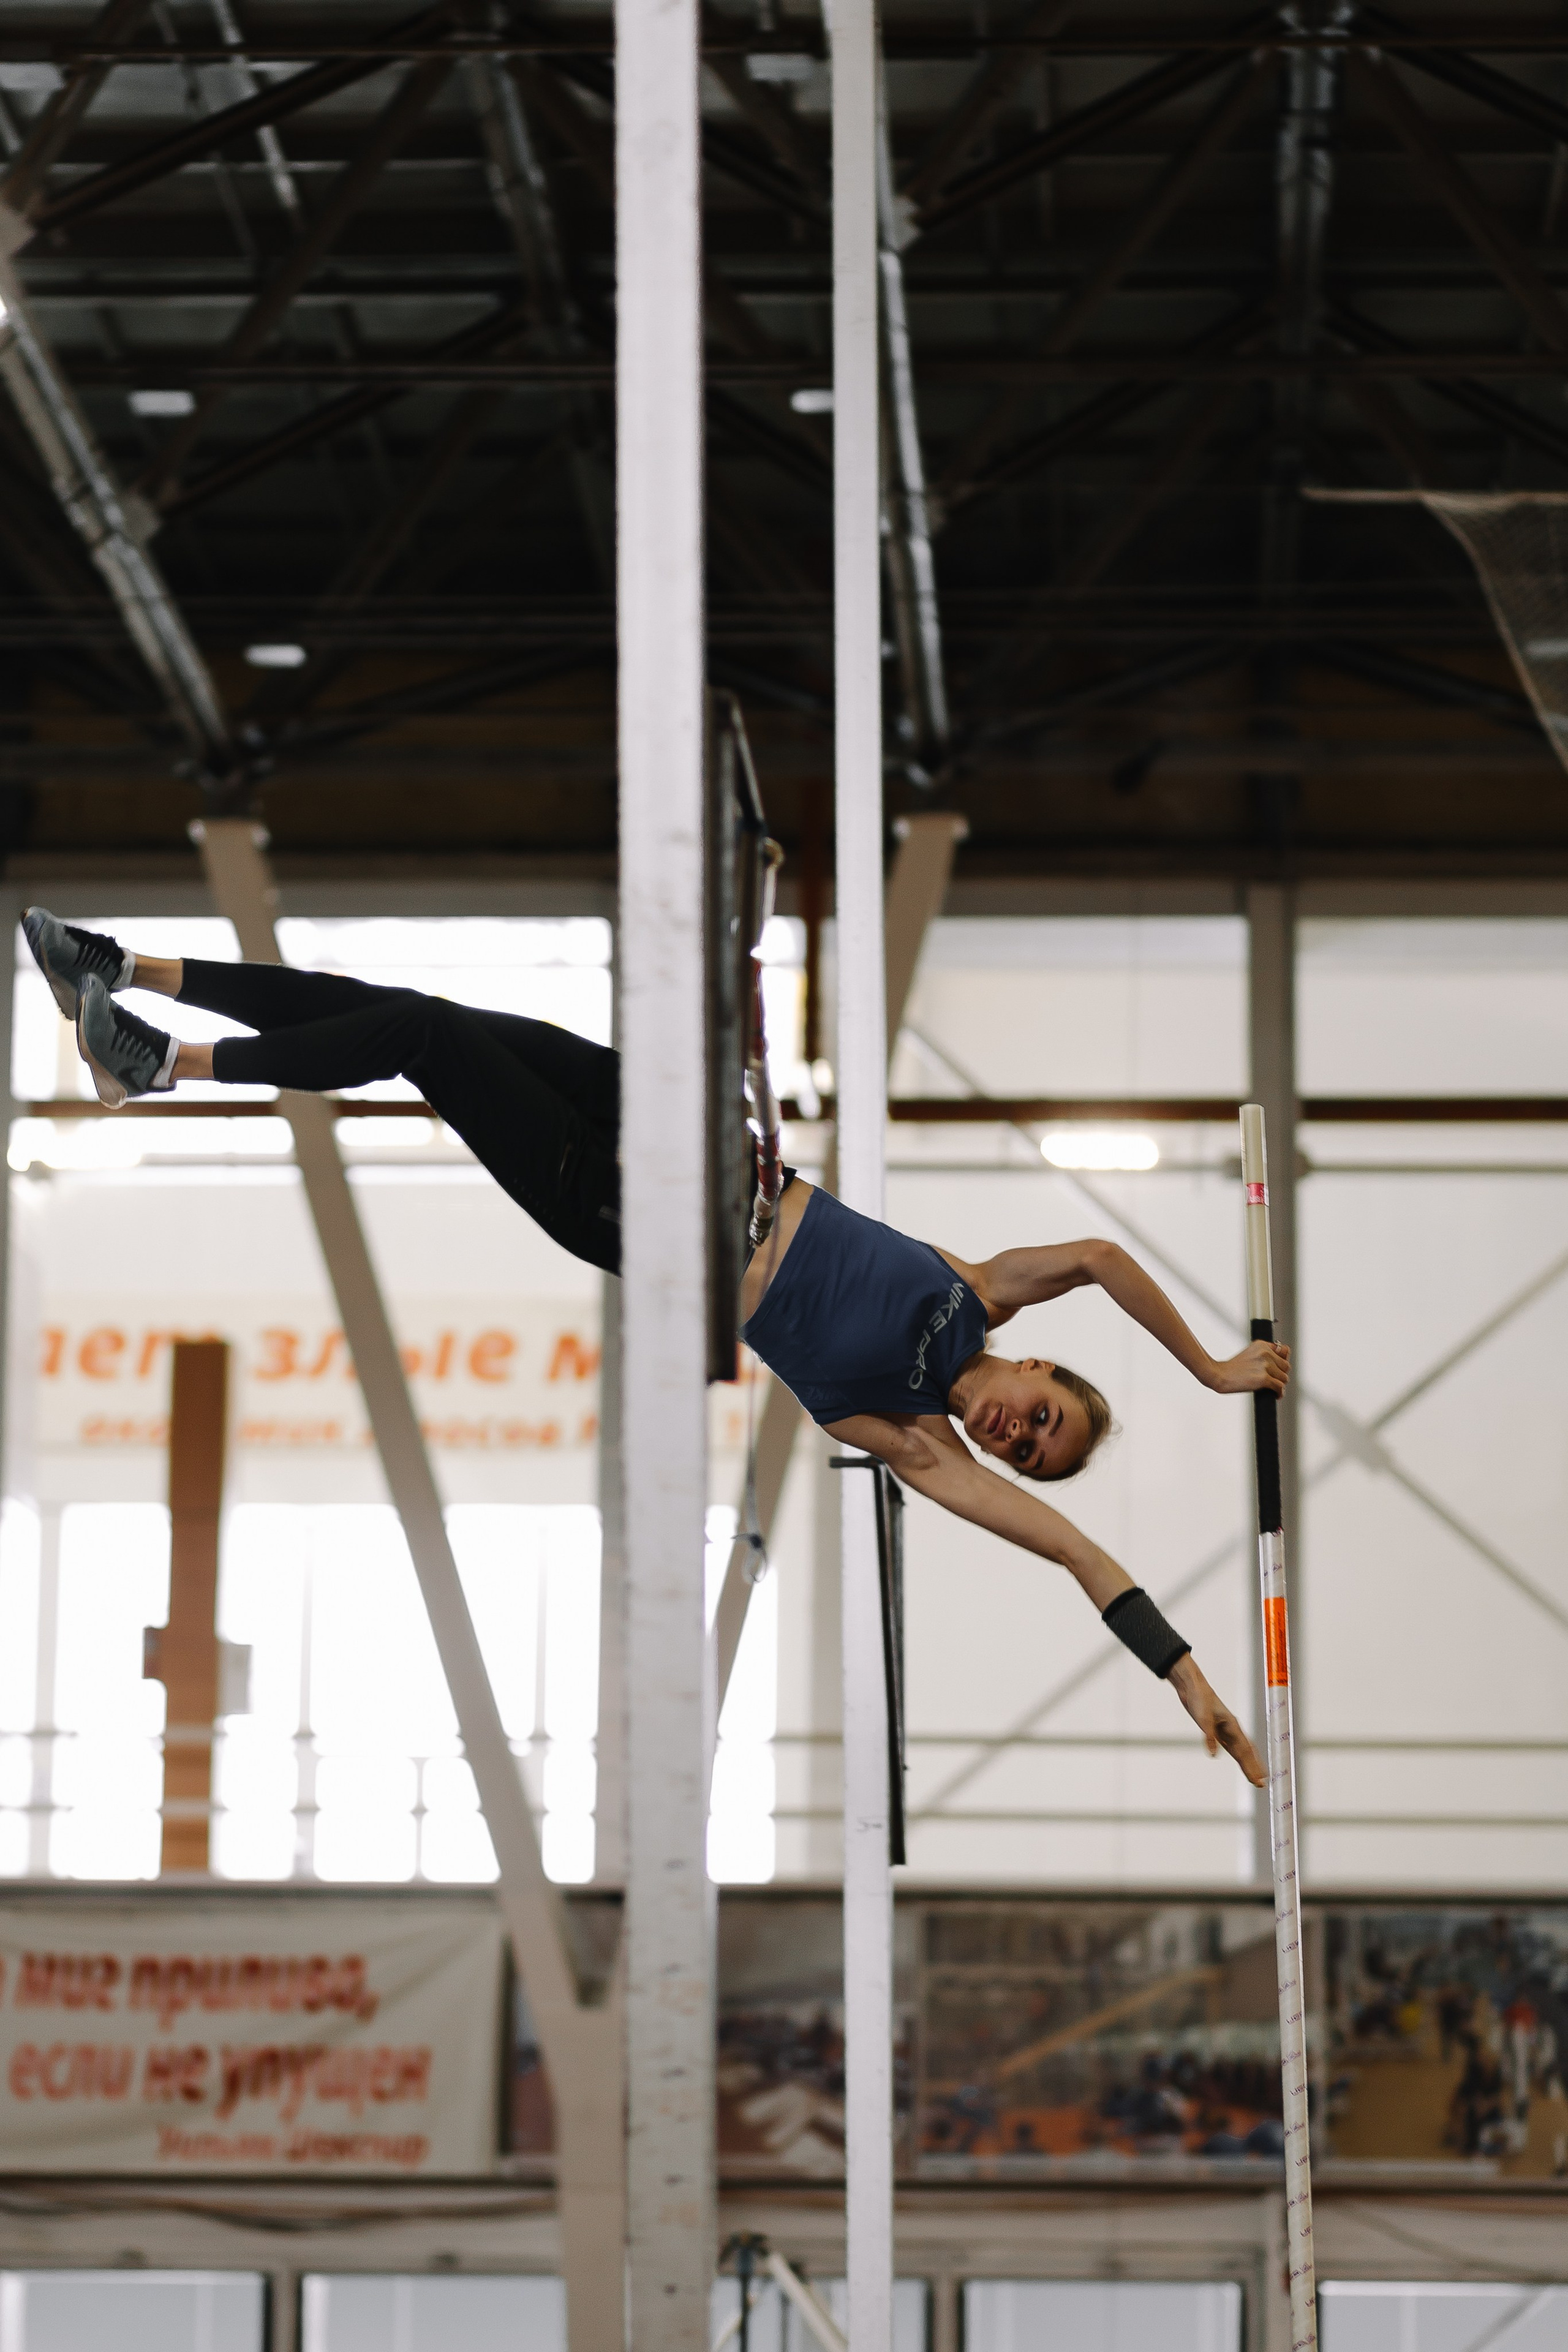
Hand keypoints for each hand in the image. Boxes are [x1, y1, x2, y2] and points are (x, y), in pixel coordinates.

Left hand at [1168, 1655, 1265, 1785]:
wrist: (1192, 1687)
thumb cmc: (1199, 1699)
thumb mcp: (1202, 1718)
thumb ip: (1209, 1737)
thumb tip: (1214, 1755)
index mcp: (1232, 1726)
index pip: (1244, 1751)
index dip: (1251, 1766)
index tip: (1258, 1780)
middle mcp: (1232, 1729)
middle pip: (1246, 1752)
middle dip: (1254, 1768)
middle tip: (1262, 1784)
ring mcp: (1226, 1730)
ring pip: (1241, 1750)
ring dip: (1248, 1763)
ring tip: (1256, 1776)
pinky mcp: (1218, 1730)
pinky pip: (1232, 1746)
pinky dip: (1238, 1755)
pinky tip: (1240, 1761)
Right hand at [1207, 1338, 1289, 1395]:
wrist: (1218, 1375)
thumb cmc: (1231, 1368)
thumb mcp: (1250, 1354)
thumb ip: (1265, 1354)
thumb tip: (1282, 1360)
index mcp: (1262, 1345)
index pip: (1284, 1351)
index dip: (1282, 1361)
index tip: (1279, 1367)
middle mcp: (1265, 1353)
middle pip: (1286, 1366)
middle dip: (1281, 1374)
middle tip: (1274, 1380)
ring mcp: (1265, 1365)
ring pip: (1284, 1377)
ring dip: (1280, 1384)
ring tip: (1272, 1387)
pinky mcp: (1264, 1378)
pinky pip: (1280, 1387)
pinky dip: (1279, 1393)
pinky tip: (1275, 1395)